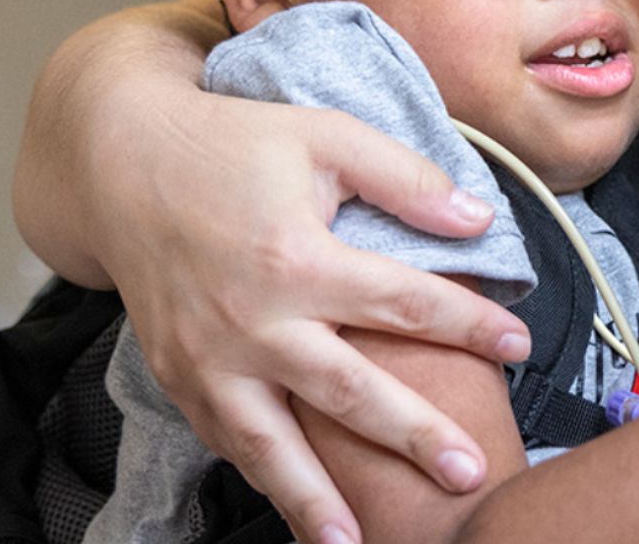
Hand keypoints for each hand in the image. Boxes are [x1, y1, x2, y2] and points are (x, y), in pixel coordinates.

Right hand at [12, 0, 530, 543]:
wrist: (120, 164)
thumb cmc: (232, 143)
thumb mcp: (326, 136)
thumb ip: (405, 179)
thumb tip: (478, 218)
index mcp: (297, 257)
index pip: (405, 303)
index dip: (469, 324)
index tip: (518, 344)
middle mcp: (253, 320)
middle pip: (349, 393)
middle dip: (413, 437)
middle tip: (468, 472)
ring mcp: (209, 358)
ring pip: (273, 444)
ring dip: (317, 499)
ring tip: (360, 542)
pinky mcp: (179, 377)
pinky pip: (228, 440)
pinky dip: (264, 478)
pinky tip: (301, 509)